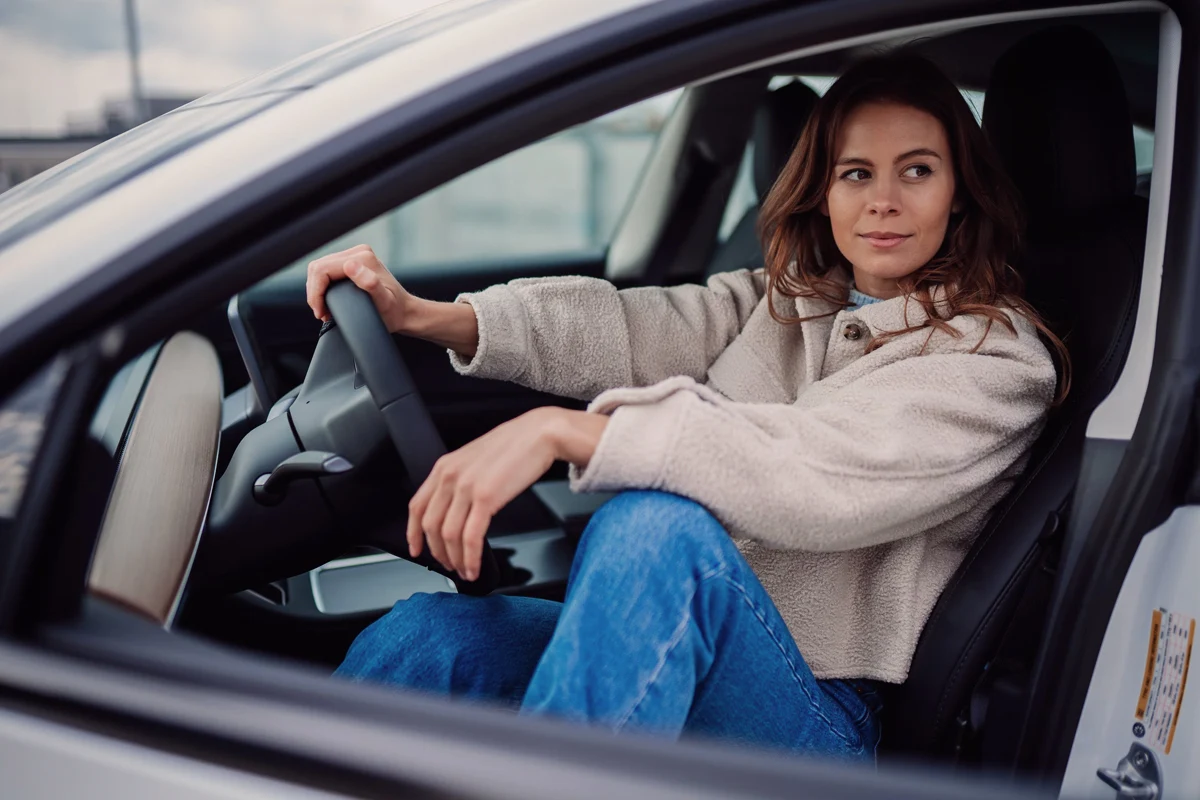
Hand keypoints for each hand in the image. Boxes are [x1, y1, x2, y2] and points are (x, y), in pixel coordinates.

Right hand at [306, 244, 413, 332]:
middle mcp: (359, 252)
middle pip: (318, 267)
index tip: (321, 312)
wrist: (404, 311)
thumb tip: (350, 266)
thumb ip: (369, 283)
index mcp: (363, 258)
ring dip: (317, 290)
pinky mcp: (353, 262)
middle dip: (314, 292)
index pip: (322, 269)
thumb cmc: (395, 311)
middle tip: (321, 313)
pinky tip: (329, 300)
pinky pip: (327, 271)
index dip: (315, 292)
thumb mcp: (383, 301)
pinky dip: (323, 286)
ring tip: (324, 309)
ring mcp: (355, 256)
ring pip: (320, 269)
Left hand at [408, 407, 607, 579]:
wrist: (539, 433)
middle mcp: (450, 477)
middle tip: (449, 566)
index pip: (417, 506)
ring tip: (464, 570)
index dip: (413, 533)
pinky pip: (471, 537)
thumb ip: (460, 480)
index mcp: (444, 467)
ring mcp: (466, 487)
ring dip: (455, 559)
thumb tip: (456, 509)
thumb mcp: (475, 459)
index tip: (416, 549)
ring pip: (449, 535)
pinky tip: (475, 567)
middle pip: (431, 526)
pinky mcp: (486, 498)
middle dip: (438, 553)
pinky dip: (470, 558)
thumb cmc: (515, 445)